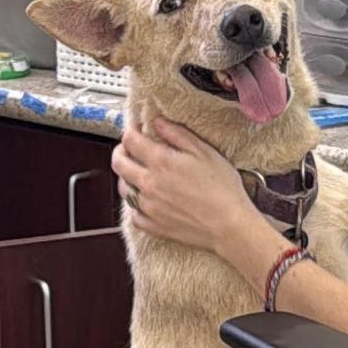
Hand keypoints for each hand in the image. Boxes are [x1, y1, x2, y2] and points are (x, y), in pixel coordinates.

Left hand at [111, 117, 263, 252]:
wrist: (228, 225)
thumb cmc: (222, 188)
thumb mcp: (204, 152)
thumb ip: (177, 134)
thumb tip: (158, 122)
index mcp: (160, 162)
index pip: (130, 140)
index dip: (131, 131)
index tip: (138, 130)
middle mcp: (149, 184)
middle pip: (118, 163)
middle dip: (121, 151)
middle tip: (129, 149)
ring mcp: (149, 207)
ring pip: (123, 189)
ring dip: (126, 178)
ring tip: (137, 174)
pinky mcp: (154, 226)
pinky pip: (134, 215)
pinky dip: (136, 206)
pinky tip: (146, 202)